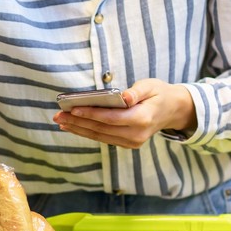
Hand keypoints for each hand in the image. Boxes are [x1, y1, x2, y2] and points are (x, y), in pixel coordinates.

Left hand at [52, 78, 194, 148]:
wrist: (172, 110)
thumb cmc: (159, 94)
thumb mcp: (151, 86)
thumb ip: (137, 91)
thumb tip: (125, 97)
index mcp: (142, 119)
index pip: (111, 118)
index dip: (91, 114)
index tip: (73, 108)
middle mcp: (136, 134)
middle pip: (101, 129)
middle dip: (78, 122)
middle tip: (58, 116)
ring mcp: (132, 142)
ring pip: (100, 136)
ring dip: (79, 129)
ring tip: (61, 121)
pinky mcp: (127, 143)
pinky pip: (104, 138)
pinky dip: (87, 132)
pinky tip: (73, 126)